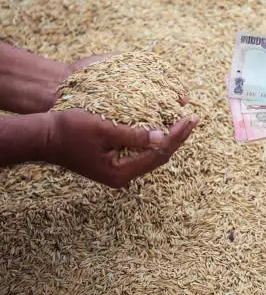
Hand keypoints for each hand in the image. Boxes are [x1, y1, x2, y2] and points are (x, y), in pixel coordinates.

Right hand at [45, 109, 197, 187]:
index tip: (190, 118)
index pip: (158, 153)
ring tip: (184, 122)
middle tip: (193, 118)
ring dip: (168, 137)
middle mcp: (122, 176)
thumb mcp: (103, 128)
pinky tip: (163, 126)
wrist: (43, 137)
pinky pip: (141, 151)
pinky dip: (154, 138)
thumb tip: (162, 137)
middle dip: (177, 137)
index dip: (177, 135)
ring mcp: (118, 171)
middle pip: (159, 157)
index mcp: (120, 172)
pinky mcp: (114, 162)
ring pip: (152, 155)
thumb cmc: (69, 129)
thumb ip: (133, 134)